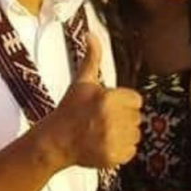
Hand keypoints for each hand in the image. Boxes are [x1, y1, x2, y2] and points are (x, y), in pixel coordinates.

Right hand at [37, 35, 142, 169]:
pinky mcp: (114, 157)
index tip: (107, 106)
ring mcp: (113, 139)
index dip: (123, 102)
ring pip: (135, 134)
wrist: (55, 141)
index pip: (136, 100)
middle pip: (136, 117)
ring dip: (123, 134)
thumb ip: (92, 57)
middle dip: (122, 118)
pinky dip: (121, 149)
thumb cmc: (69, 109)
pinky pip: (131, 151)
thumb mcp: (82, 82)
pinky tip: (104, 143)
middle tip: (102, 119)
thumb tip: (92, 34)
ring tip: (103, 131)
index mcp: (108, 98)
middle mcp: (112, 119)